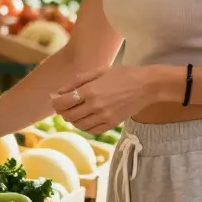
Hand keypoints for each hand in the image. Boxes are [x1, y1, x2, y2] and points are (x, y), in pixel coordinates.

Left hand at [49, 65, 170, 133]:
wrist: (147, 85)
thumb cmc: (123, 74)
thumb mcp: (99, 71)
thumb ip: (77, 81)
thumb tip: (60, 91)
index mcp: (90, 90)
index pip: (63, 103)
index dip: (55, 102)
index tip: (56, 99)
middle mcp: (95, 106)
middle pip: (68, 116)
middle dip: (62, 111)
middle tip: (64, 105)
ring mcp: (104, 117)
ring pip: (79, 125)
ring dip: (73, 119)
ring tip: (76, 111)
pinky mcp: (112, 124)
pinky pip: (92, 130)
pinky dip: (85, 126)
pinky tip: (87, 118)